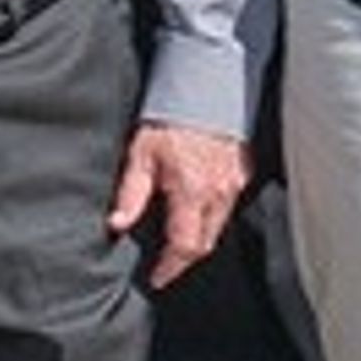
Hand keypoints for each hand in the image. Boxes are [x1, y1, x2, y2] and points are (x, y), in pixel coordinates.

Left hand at [109, 122, 250, 282]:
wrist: (207, 83)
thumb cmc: (171, 117)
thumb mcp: (140, 154)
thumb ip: (130, 194)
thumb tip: (116, 224)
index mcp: (191, 193)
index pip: (185, 247)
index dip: (170, 268)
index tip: (156, 277)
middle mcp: (218, 193)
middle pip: (205, 243)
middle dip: (184, 258)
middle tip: (165, 264)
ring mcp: (235, 183)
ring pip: (219, 226)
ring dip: (199, 237)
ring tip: (178, 239)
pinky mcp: (243, 172)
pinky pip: (228, 205)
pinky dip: (212, 215)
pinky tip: (196, 208)